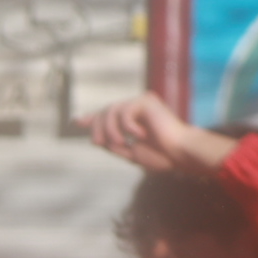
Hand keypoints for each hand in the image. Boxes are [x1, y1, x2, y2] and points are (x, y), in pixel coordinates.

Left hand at [85, 93, 236, 177]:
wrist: (181, 154)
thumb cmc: (162, 157)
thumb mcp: (131, 153)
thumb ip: (114, 145)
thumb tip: (95, 139)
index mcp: (134, 120)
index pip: (109, 114)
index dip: (92, 118)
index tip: (76, 121)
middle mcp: (138, 108)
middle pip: (106, 111)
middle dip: (98, 126)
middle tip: (98, 142)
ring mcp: (142, 103)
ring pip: (112, 110)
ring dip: (111, 129)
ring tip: (121, 143)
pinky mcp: (146, 100)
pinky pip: (125, 111)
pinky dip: (128, 126)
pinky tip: (141, 135)